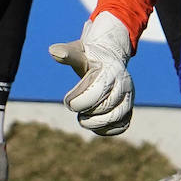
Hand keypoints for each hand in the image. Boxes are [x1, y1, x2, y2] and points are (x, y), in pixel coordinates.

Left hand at [49, 10, 133, 135]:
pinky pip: (122, 126)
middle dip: (88, 112)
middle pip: (108, 106)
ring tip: (83, 120)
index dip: (81, 100)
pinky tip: (93, 125)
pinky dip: (107, 130)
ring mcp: (128, 98)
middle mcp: (124, 84)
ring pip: (117, 118)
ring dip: (97, 124)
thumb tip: (52, 50)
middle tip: (74, 109)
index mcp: (112, 69)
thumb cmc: (89, 56)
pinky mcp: (128, 110)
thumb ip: (67, 53)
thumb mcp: (78, 51)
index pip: (99, 89)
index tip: (67, 102)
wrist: (108, 59)